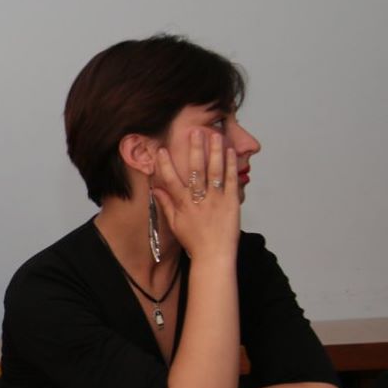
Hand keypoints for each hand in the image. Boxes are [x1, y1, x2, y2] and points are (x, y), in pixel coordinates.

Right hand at [150, 127, 240, 262]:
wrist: (214, 255)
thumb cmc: (194, 241)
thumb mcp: (175, 224)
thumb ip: (166, 204)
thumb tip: (156, 189)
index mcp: (183, 204)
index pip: (171, 180)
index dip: (165, 164)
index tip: (162, 149)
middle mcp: (199, 199)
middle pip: (196, 169)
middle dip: (195, 149)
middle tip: (195, 131)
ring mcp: (217, 199)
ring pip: (215, 171)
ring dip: (215, 151)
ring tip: (215, 135)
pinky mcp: (231, 202)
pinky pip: (231, 181)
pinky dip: (231, 166)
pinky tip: (231, 153)